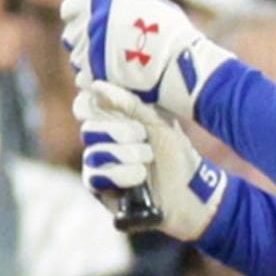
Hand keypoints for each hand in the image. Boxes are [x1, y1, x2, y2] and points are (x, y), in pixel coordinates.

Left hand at [61, 0, 224, 120]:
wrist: (180, 63)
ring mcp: (91, 51)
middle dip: (83, 40)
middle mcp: (91, 25)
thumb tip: (115, 8)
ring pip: (76, 58)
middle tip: (100, 47)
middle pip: (71, 35)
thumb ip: (124, 8)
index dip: (75, 16)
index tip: (82, 22)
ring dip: (89, 61)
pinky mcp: (94, 75)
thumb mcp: (149, 7)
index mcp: (101, 3)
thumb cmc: (172, 34)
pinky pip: (83, 77)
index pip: (71, 8)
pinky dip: (94, 78)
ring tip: (112, 64)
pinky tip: (113, 77)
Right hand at [72, 83, 222, 239]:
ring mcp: (98, 164)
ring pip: (94, 152)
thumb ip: (129, 102)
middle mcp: (101, 140)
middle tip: (143, 137)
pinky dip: (121, 174)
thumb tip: (97, 85)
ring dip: (126, 154)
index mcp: (113, 119)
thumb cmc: (176, 153)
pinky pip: (95, 175)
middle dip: (120, 132)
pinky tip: (140, 176)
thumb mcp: (157, 121)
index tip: (115, 108)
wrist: (189, 190)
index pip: (85, 106)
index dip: (93, 105)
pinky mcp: (99, 189)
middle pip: (89, 128)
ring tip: (148, 159)